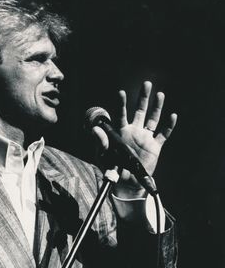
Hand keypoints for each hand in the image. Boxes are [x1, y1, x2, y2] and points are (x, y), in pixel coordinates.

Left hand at [93, 81, 176, 196]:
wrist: (125, 183)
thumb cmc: (112, 168)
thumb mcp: (103, 155)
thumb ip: (100, 142)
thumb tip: (94, 128)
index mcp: (120, 132)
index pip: (121, 115)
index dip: (121, 104)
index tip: (121, 92)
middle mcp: (133, 132)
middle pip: (139, 111)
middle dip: (143, 98)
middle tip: (146, 83)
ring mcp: (145, 138)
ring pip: (152, 119)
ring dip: (157, 107)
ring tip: (160, 94)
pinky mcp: (155, 147)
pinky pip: (163, 135)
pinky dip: (168, 126)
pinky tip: (172, 116)